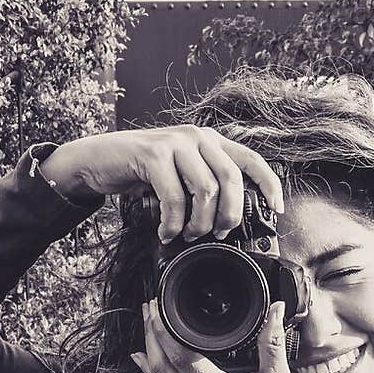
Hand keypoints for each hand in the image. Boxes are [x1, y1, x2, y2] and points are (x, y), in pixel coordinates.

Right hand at [40, 125, 283, 240]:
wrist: (97, 161)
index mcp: (210, 141)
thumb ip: (203, 185)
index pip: (252, 160)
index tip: (276, 210)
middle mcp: (197, 137)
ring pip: (206, 191)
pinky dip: (173, 223)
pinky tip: (166, 232)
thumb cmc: (140, 173)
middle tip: (216, 234)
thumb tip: (227, 220)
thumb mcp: (179, 175)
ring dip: (198, 223)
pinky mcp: (154, 154)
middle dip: (228, 216)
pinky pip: (176, 197)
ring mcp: (176, 143)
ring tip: (186, 235)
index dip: (269, 185)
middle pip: (232, 180)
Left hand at [131, 299, 325, 372]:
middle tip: (148, 309)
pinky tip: (150, 361)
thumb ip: (273, 343)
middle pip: (163, 370)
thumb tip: (275, 309)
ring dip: (152, 354)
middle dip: (151, 337)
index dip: (166, 333)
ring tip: (148, 327)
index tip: (159, 310)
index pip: (183, 360)